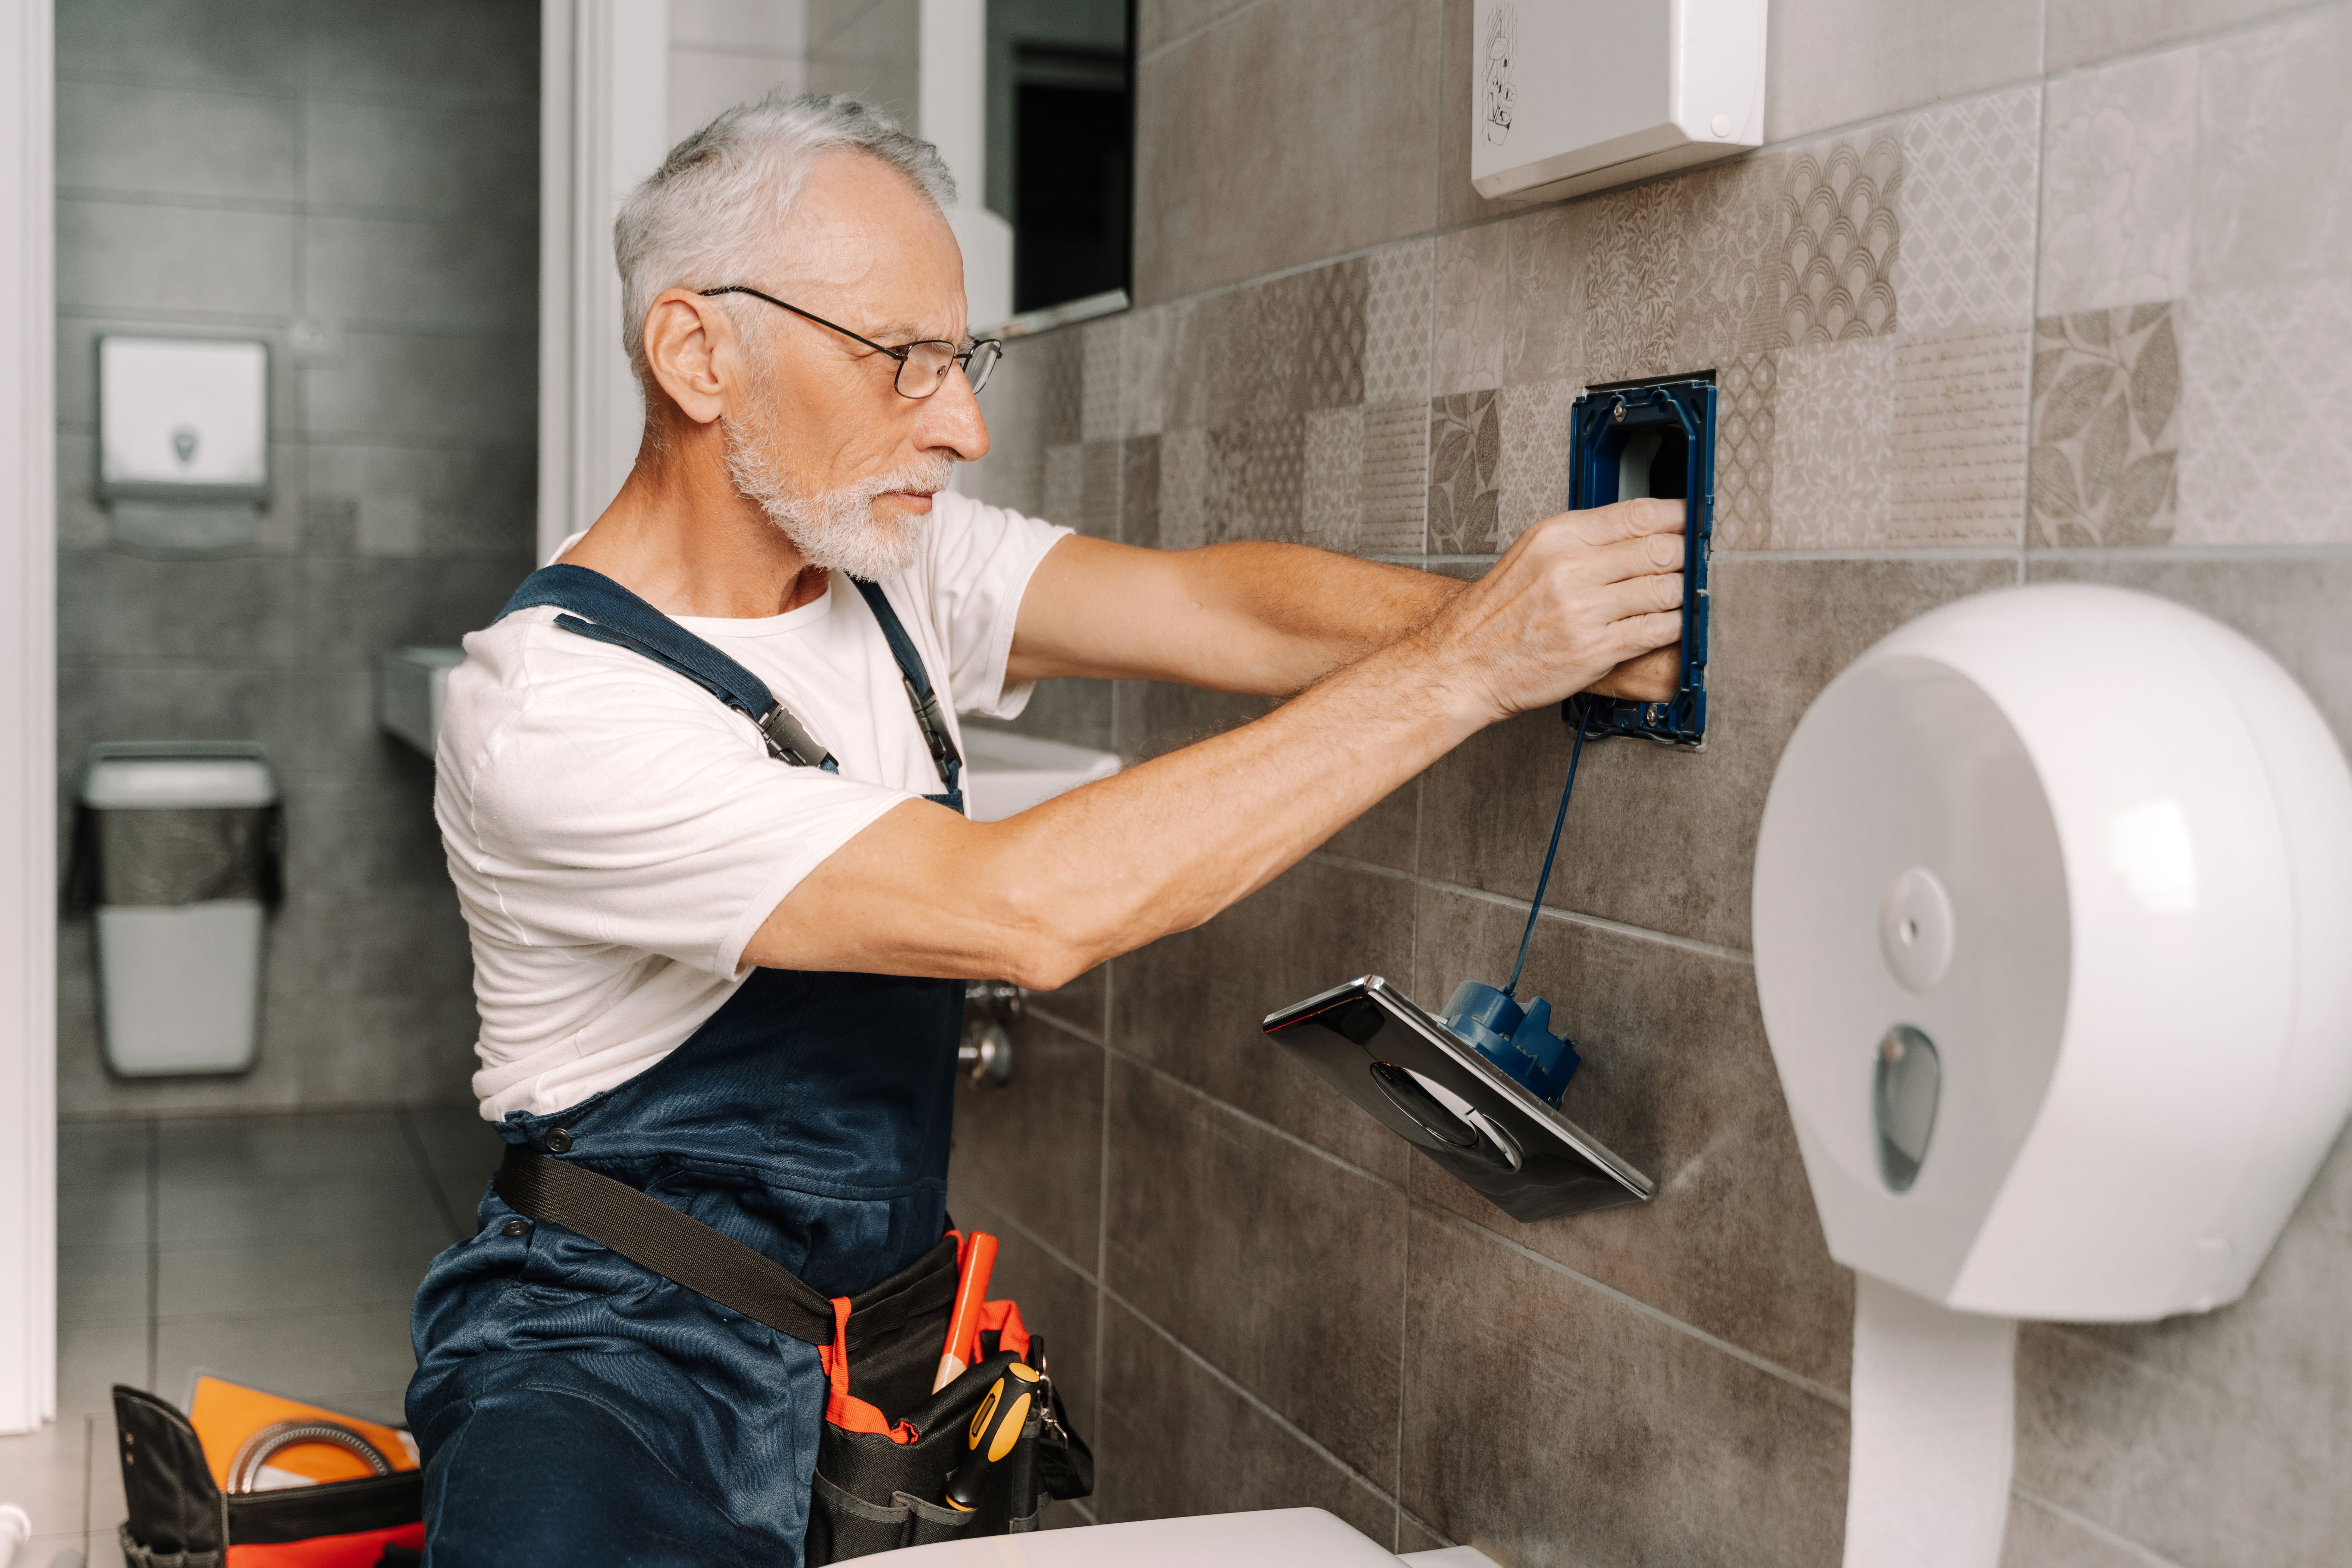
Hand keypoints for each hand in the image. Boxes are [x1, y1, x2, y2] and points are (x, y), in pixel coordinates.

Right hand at [1415, 499, 1683, 722]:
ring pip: (1663, 590)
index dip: (1678, 516)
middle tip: (1698, 559)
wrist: (1462, 663)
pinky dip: (1675, 626)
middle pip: (1658, 549)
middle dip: (1687, 555)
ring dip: (1684, 593)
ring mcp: (1582, 610)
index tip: (1693, 520)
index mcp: (1557, 537)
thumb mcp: (1533, 555)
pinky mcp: (1593, 649)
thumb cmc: (1498, 614)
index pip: (1637, 514)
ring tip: (1684, 594)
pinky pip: (1654, 630)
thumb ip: (1584, 540)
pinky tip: (1674, 623)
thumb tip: (1641, 530)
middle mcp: (1570, 569)